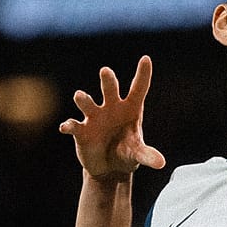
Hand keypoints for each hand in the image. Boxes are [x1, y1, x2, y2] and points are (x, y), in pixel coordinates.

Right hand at [59, 55, 164, 179]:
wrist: (108, 167)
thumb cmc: (126, 152)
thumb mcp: (137, 154)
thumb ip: (147, 155)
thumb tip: (161, 163)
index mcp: (130, 108)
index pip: (138, 89)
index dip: (142, 74)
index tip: (146, 59)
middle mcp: (111, 107)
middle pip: (109, 89)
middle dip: (107, 80)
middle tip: (105, 71)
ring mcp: (94, 117)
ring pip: (88, 103)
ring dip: (84, 99)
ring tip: (80, 96)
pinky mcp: (81, 131)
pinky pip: (73, 125)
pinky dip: (69, 126)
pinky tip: (66, 127)